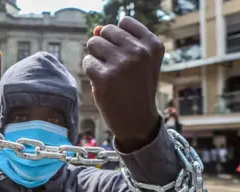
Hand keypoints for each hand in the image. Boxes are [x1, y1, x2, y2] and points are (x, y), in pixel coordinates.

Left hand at [83, 17, 163, 150]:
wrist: (137, 121)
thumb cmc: (135, 88)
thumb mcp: (136, 62)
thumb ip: (118, 41)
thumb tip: (96, 28)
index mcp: (152, 45)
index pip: (124, 22)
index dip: (118, 37)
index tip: (125, 55)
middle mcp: (139, 52)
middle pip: (106, 31)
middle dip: (104, 46)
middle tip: (114, 67)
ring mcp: (122, 64)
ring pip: (93, 43)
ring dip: (96, 57)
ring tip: (108, 73)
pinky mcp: (105, 78)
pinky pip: (87, 62)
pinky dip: (90, 71)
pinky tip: (102, 82)